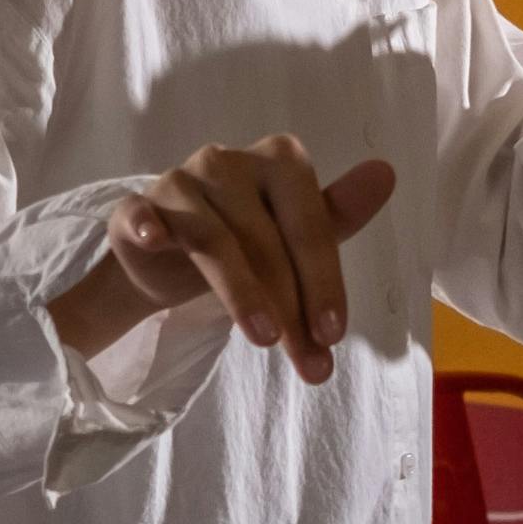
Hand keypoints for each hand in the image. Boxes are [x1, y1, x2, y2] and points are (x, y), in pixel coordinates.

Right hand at [53, 136, 402, 381]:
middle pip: (265, 239)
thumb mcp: (296, 238)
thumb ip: (338, 216)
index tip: (334, 334)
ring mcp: (180, 182)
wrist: (169, 257)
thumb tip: (386, 175)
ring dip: (240, 293)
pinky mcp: (135, 208)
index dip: (323, 280)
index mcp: (278, 160)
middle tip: (308, 363)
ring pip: (214, 239)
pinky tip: (154, 240)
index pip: (309, 223)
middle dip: (290, 307)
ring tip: (263, 339)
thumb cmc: (246, 242)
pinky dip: (147, 225)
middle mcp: (228, 161)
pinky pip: (140, 214)